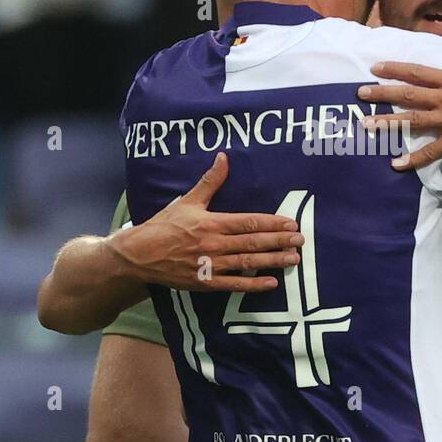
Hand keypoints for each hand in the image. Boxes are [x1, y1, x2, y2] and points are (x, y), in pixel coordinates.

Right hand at [107, 153, 303, 291]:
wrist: (140, 255)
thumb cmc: (164, 226)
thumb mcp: (187, 201)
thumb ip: (209, 181)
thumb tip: (224, 157)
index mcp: (212, 223)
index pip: (248, 222)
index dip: (272, 223)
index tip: (291, 223)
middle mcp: (214, 244)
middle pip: (253, 243)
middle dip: (279, 242)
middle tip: (301, 241)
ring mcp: (211, 266)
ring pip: (248, 263)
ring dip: (273, 261)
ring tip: (294, 260)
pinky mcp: (206, 283)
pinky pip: (234, 284)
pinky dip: (253, 285)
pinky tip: (271, 283)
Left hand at [358, 37, 441, 169]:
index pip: (417, 72)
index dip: (394, 69)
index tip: (375, 67)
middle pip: (408, 94)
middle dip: (381, 93)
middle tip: (360, 94)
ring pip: (413, 120)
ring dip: (388, 123)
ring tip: (367, 124)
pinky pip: (431, 152)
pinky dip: (413, 159)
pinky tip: (396, 164)